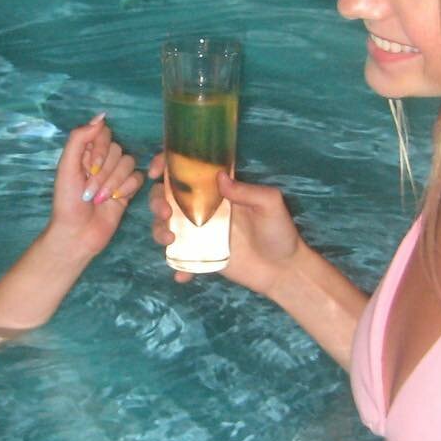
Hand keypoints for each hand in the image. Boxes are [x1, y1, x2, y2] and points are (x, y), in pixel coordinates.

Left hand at [45, 112, 143, 256]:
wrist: (77, 234)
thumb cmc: (67, 201)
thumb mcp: (66, 167)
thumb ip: (79, 138)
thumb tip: (101, 116)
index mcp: (84, 152)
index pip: (103, 134)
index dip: (100, 149)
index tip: (88, 167)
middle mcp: (101, 160)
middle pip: (118, 149)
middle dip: (104, 172)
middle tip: (89, 191)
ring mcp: (115, 175)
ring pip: (129, 163)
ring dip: (114, 182)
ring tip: (98, 199)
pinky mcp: (127, 190)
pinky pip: (137, 178)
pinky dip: (126, 188)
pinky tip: (115, 200)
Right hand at [147, 156, 301, 294]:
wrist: (283, 270)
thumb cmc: (279, 232)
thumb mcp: (270, 204)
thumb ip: (247, 191)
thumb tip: (220, 177)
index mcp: (218, 189)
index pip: (186, 171)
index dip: (166, 165)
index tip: (156, 171)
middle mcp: (203, 207)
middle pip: (167, 197)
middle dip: (156, 201)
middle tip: (165, 212)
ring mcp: (199, 232)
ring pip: (166, 225)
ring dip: (158, 230)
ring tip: (169, 239)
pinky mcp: (200, 256)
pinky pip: (179, 259)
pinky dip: (175, 266)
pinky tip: (181, 275)